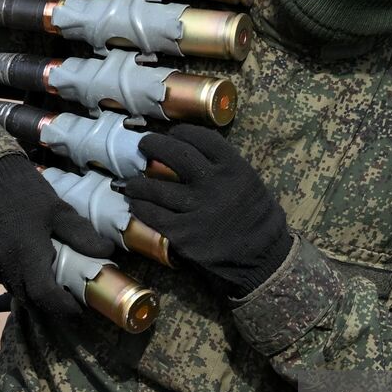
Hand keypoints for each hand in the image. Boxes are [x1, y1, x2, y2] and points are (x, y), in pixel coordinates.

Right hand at [0, 154, 112, 322]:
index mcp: (26, 254)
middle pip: (25, 294)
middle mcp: (0, 263)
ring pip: (6, 282)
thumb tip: (107, 253)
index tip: (76, 308)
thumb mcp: (57, 209)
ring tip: (31, 258)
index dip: (63, 306)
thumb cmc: (25, 191)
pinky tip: (6, 245)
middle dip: (44, 296)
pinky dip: (0, 265)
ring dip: (21, 278)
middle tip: (60, 288)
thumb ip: (80, 234)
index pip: (45, 296)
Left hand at [123, 124, 291, 296]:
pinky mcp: (182, 233)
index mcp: (233, 167)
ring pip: (154, 186)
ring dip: (137, 183)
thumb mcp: (250, 183)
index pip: (200, 137)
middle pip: (173, 153)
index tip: (172, 134)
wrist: (261, 258)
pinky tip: (136, 205)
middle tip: (144, 146)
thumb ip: (224, 168)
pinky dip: (140, 207)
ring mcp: (195, 208)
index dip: (181, 132)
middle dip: (153, 145)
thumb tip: (194, 154)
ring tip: (131, 183)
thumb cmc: (257, 220)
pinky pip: (152, 214)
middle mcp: (212, 183)